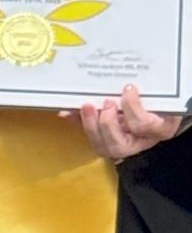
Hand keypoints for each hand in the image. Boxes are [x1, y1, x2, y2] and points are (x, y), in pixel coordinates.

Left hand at [70, 83, 184, 162]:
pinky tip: (68, 112)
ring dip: (90, 126)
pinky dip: (78, 124)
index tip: (128, 88)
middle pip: (118, 146)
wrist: (164, 112)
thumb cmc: (164, 103)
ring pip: (102, 147)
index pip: (143, 126)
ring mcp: (122, 144)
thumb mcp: (165, 97)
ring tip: (86, 106)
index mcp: (159, 130)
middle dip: (106, 125)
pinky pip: (90, 137)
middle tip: (106, 103)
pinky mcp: (107, 140)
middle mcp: (140, 142)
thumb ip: (153, 92)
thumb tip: (129, 84)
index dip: (132, 108)